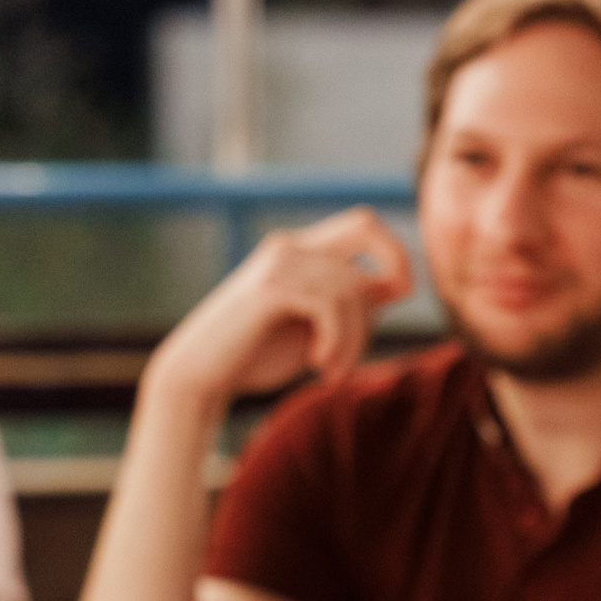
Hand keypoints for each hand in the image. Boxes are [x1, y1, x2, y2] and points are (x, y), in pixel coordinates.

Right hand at [143, 207, 414, 411]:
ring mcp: (278, 264)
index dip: (394, 251)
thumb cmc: (255, 355)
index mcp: (299, 251)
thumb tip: (399, 285)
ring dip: (355, 339)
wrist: (199, 376)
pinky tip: (318, 364)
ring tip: (334, 372)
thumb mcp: (315, 327)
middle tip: (398, 303)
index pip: (363, 224)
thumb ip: (348, 305)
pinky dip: (337, 342)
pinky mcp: (270, 289)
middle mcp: (289, 246)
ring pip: (352, 288)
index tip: (401, 294)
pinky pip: (332, 306)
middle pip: (365, 225)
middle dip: (395, 262)